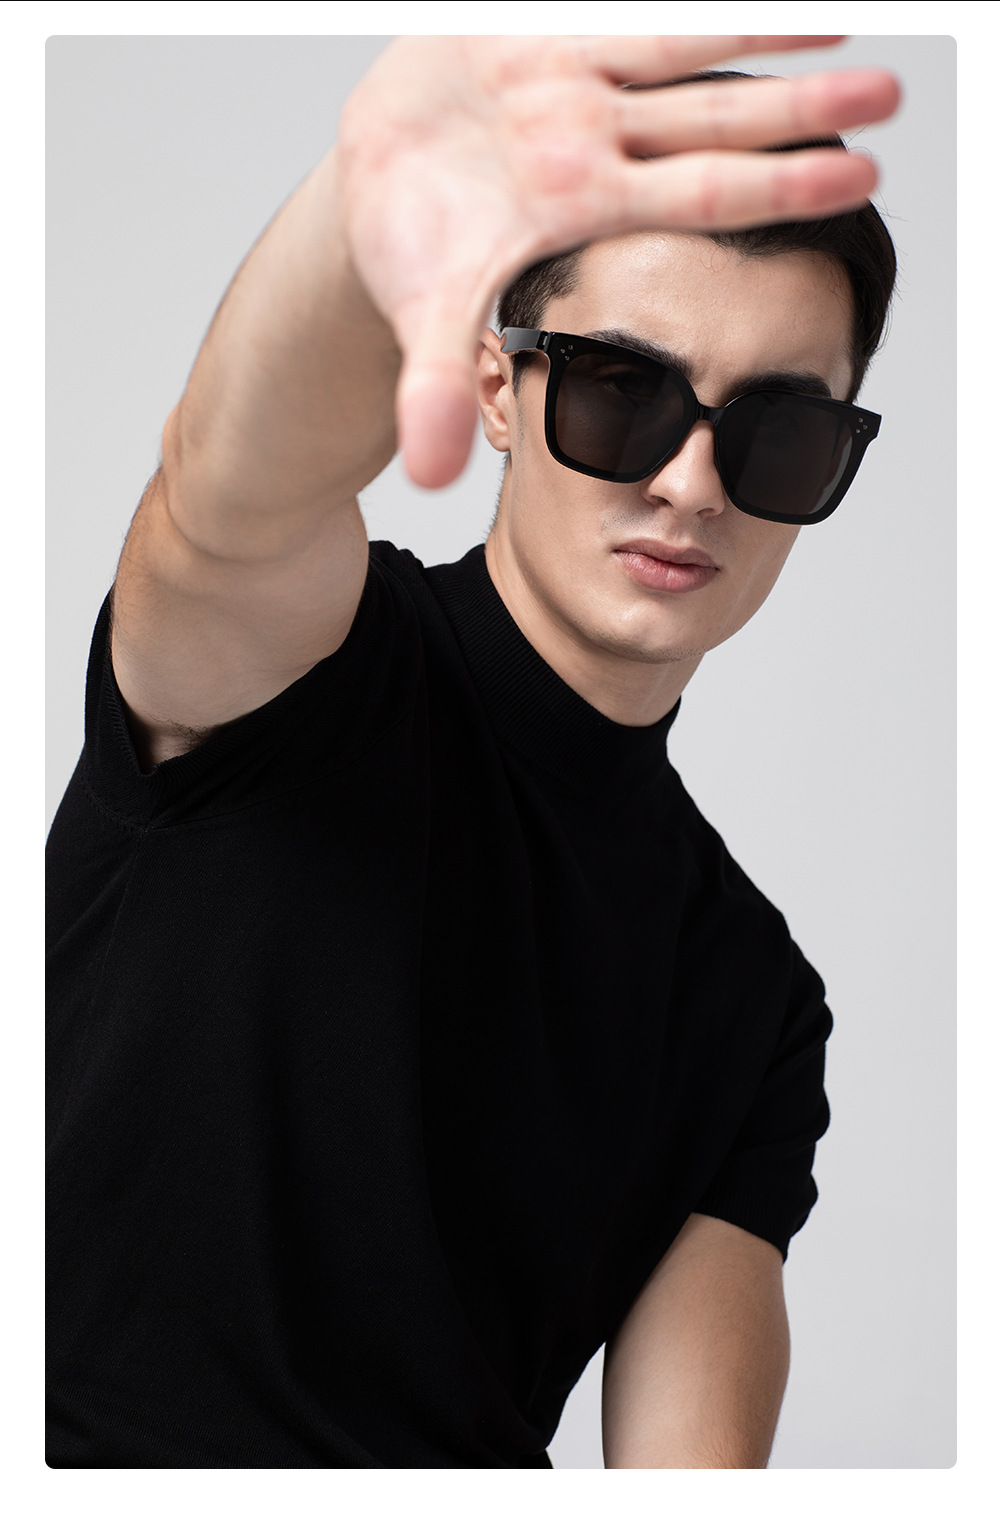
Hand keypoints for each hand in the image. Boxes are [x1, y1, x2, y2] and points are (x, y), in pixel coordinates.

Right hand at [337, 35, 898, 489]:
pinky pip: (629, 11)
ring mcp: (575, 80)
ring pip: (686, 50)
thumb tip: (434, 478)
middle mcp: (599, 140)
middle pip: (718, 124)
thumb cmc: (416, 249)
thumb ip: (437, 388)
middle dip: (801, 112)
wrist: (374, 177)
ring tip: (844, 24)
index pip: (706, 195)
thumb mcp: (428, 320)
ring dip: (764, 36)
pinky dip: (691, 7)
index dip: (782, 187)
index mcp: (590, 204)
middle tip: (886, 98)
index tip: (861, 179)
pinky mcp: (539, 29)